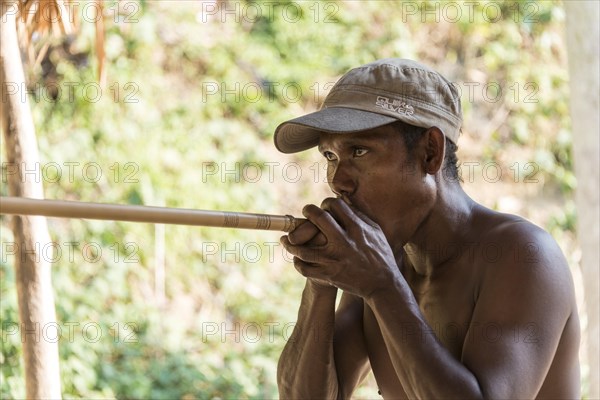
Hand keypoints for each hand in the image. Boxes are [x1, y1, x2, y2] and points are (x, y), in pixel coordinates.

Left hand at [281, 197, 399, 297]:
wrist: (382, 284)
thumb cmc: (380, 255)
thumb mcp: (375, 231)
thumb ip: (359, 215)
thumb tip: (344, 200)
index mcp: (357, 229)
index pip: (335, 205)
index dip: (327, 203)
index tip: (323, 207)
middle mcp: (344, 242)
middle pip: (318, 218)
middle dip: (308, 211)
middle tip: (305, 212)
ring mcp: (335, 259)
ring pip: (303, 248)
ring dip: (291, 242)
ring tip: (286, 239)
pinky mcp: (329, 275)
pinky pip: (304, 268)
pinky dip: (297, 262)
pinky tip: (296, 258)